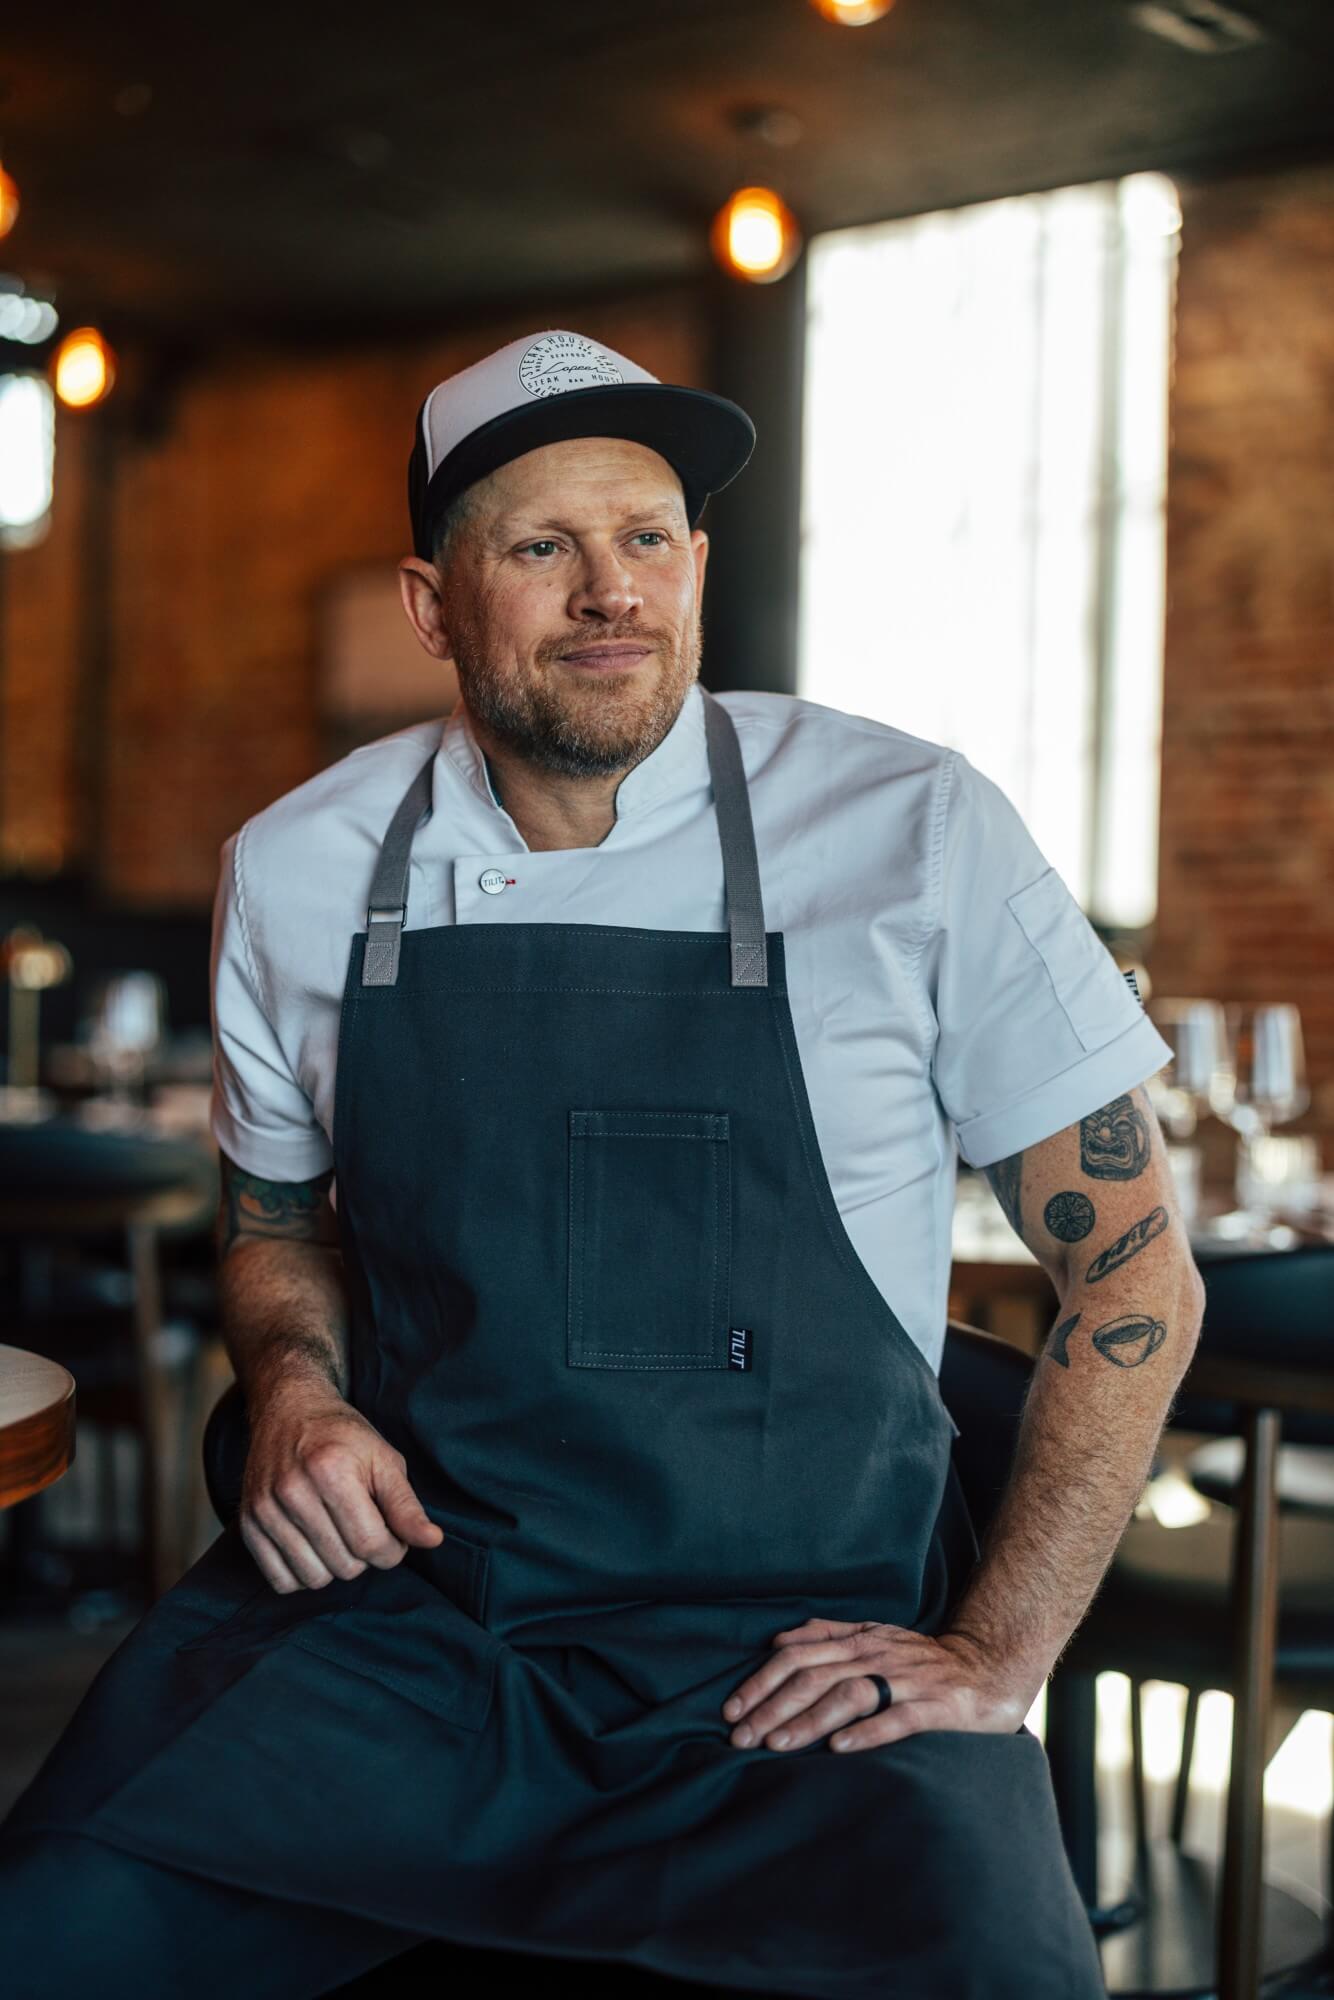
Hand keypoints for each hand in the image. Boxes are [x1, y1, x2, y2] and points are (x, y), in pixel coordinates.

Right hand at [240, 1381, 443, 1593]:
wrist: (288, 1410)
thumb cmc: (342, 1436)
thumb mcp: (383, 1459)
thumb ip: (406, 1505)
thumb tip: (432, 1541)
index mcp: (331, 1471)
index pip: (372, 1544)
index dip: (393, 1550)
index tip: (394, 1534)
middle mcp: (292, 1491)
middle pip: (345, 1565)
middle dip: (366, 1556)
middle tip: (365, 1526)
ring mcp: (264, 1509)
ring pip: (314, 1579)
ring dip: (335, 1566)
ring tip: (339, 1534)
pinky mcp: (248, 1524)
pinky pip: (281, 1581)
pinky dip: (303, 1573)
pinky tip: (313, 1545)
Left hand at [720, 1616, 1034, 1753]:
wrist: (991, 1665)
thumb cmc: (923, 1659)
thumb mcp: (874, 1637)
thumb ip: (828, 1635)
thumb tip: (778, 1640)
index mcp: (858, 1639)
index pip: (797, 1655)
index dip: (761, 1680)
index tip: (731, 1709)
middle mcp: (876, 1654)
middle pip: (814, 1676)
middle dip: (772, 1705)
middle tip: (740, 1736)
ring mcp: (906, 1680)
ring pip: (848, 1694)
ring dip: (808, 1720)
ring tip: (776, 1744)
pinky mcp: (936, 1706)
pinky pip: (898, 1718)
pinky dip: (866, 1732)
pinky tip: (839, 1749)